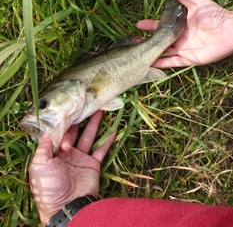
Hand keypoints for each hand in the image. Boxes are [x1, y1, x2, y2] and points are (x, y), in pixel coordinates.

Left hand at [29, 111, 115, 225]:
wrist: (67, 206)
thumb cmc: (49, 185)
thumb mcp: (40, 164)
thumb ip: (44, 145)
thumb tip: (49, 129)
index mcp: (53, 153)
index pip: (59, 133)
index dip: (63, 123)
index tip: (69, 111)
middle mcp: (67, 153)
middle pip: (74, 132)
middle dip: (79, 119)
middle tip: (85, 105)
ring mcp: (81, 158)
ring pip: (88, 137)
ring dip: (94, 124)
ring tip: (99, 110)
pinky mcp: (93, 164)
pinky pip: (101, 150)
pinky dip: (108, 140)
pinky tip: (114, 129)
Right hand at [137, 0, 232, 66]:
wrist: (230, 29)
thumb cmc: (215, 14)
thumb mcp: (197, 2)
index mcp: (179, 25)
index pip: (160, 26)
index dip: (149, 25)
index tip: (138, 24)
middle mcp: (178, 38)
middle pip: (159, 41)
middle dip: (147, 41)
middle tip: (134, 42)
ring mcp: (182, 49)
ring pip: (163, 53)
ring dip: (151, 54)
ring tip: (138, 55)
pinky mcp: (188, 58)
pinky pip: (172, 63)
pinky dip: (162, 64)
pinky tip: (150, 64)